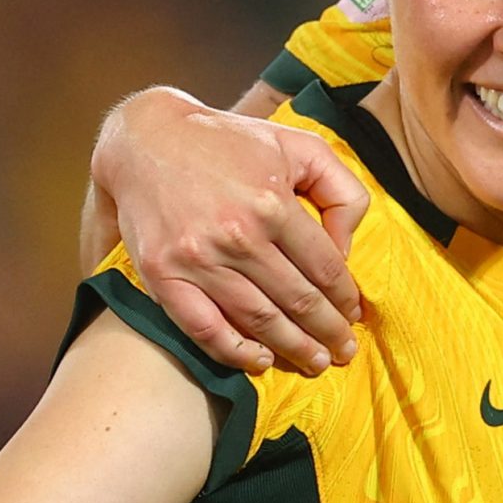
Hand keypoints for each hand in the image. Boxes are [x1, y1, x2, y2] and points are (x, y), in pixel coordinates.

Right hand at [93, 88, 369, 375]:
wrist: (146, 139)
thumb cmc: (231, 142)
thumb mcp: (300, 146)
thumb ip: (340, 190)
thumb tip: (345, 249)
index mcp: (273, 203)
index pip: (324, 267)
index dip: (345, 298)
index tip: (355, 315)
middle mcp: (237, 235)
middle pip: (297, 300)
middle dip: (328, 332)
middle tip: (345, 353)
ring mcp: (197, 259)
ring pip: (258, 320)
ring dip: (292, 348)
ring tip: (315, 362)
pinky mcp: (162, 275)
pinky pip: (203, 327)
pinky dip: (234, 352)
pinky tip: (258, 361)